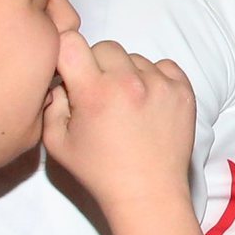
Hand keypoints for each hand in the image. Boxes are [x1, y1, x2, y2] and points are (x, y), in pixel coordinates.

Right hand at [41, 29, 196, 215]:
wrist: (148, 193)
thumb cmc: (99, 172)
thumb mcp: (57, 143)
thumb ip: (51, 104)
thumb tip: (60, 80)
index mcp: (94, 93)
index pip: (71, 42)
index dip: (66, 53)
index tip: (69, 70)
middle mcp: (129, 82)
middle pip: (105, 47)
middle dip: (97, 66)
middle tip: (99, 94)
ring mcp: (160, 84)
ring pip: (135, 58)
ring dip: (127, 74)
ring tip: (127, 105)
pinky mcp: (183, 90)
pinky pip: (164, 67)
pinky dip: (155, 79)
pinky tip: (148, 103)